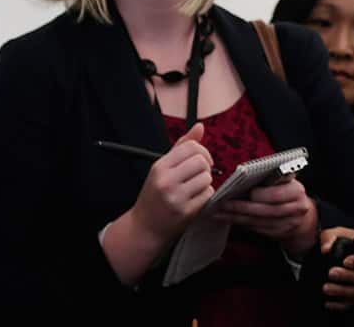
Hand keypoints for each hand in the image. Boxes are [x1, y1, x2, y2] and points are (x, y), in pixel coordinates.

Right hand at [130, 122, 214, 243]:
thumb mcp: (163, 168)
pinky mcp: (185, 211)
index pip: (191, 147)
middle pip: (202, 162)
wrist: (145, 227)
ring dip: (205, 182)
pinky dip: (205, 195)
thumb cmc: (155, 194)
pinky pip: (208, 194)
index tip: (201, 160)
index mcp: (159, 166)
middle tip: (199, 174)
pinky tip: (195, 198)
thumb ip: (182, 146)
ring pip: (207, 178)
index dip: (202, 152)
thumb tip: (200, 127)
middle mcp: (166, 180)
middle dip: (205, 167)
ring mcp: (176, 197)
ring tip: (194, 188)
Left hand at [215, 174, 318, 258]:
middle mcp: (295, 209)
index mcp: (296, 191)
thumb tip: (253, 172)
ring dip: (237, 217)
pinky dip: (242, 223)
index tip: (247, 192)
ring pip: (259, 222)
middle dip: (243, 208)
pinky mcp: (279, 233)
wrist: (303, 215)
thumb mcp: (287, 179)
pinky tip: (229, 218)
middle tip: (225, 204)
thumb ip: (275, 175)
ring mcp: (287, 224)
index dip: (262, 195)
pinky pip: (257, 229)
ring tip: (221, 212)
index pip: (277, 195)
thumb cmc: (290, 192)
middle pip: (266, 211)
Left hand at [319, 227, 353, 311]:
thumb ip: (332, 237)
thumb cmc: (353, 243)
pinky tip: (330, 302)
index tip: (346, 261)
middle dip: (349, 277)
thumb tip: (326, 248)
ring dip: (345, 292)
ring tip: (327, 289)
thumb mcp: (342, 234)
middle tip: (332, 274)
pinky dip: (343, 304)